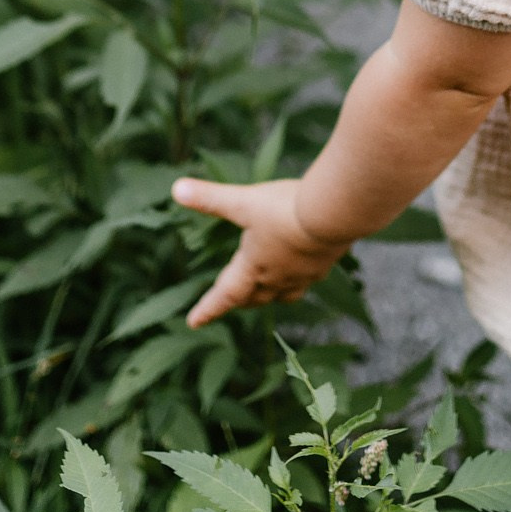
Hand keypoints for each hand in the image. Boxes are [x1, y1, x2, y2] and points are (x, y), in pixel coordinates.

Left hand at [172, 177, 350, 327]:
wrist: (334, 213)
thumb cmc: (284, 209)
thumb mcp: (243, 201)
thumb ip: (211, 198)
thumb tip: (177, 189)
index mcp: (253, 266)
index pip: (225, 295)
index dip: (208, 309)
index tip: (194, 322)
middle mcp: (277, 277)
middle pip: (255, 297)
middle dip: (240, 300)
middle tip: (230, 300)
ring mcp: (304, 274)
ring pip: (283, 294)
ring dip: (270, 295)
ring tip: (266, 289)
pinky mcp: (325, 264)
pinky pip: (307, 280)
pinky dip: (298, 279)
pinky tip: (302, 266)